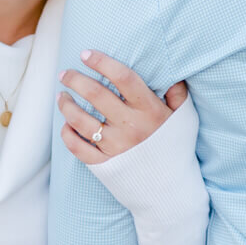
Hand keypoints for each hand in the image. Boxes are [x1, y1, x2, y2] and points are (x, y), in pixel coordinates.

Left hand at [59, 50, 187, 165]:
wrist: (170, 190)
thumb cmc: (176, 149)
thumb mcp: (184, 119)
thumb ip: (178, 95)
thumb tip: (172, 74)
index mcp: (149, 110)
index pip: (123, 78)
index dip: (102, 62)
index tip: (85, 54)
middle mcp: (130, 126)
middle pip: (96, 94)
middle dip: (75, 79)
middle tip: (65, 73)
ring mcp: (115, 147)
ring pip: (81, 120)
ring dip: (66, 105)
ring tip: (61, 96)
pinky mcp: (104, 165)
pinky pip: (78, 148)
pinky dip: (67, 135)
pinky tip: (65, 124)